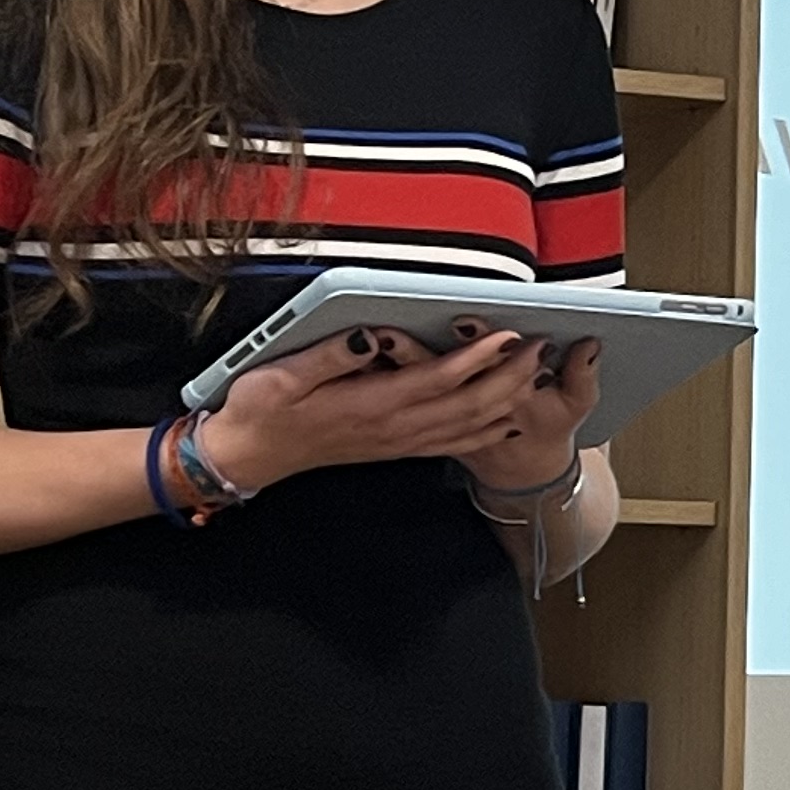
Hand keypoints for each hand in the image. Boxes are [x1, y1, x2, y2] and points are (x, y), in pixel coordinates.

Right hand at [200, 319, 589, 490]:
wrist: (249, 455)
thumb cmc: (261, 411)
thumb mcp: (280, 376)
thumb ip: (327, 357)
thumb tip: (368, 336)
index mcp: (369, 404)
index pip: (437, 380)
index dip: (477, 358)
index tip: (507, 335)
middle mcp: (392, 427)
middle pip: (466, 404)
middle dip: (509, 377)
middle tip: (541, 348)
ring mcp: (396, 442)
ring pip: (466, 425)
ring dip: (507, 401)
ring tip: (537, 375)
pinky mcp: (394, 448)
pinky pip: (451, 442)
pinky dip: (485, 430)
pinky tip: (507, 420)